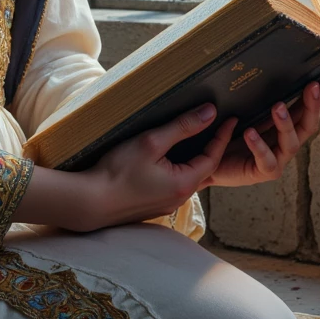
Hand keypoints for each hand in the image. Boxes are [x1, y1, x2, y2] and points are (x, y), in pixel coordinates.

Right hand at [84, 104, 236, 228]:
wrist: (89, 202)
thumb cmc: (118, 171)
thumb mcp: (151, 142)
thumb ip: (182, 127)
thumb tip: (210, 113)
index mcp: (184, 184)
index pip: (213, 157)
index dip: (222, 136)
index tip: (231, 118)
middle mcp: (179, 198)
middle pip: (203, 169)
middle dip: (211, 148)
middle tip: (217, 127)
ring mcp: (165, 205)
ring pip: (187, 178)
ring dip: (193, 159)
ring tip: (195, 139)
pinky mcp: (152, 205)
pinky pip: (173, 184)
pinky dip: (178, 169)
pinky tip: (168, 159)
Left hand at [207, 74, 319, 187]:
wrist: (206, 163)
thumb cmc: (228, 135)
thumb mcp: (244, 112)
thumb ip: (256, 98)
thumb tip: (264, 69)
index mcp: (283, 127)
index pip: (305, 108)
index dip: (319, 95)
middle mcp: (284, 143)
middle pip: (307, 125)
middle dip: (312, 105)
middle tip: (312, 86)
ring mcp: (276, 159)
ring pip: (290, 143)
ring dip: (286, 123)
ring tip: (277, 106)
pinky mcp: (261, 172)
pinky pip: (265, 160)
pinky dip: (258, 145)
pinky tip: (250, 132)